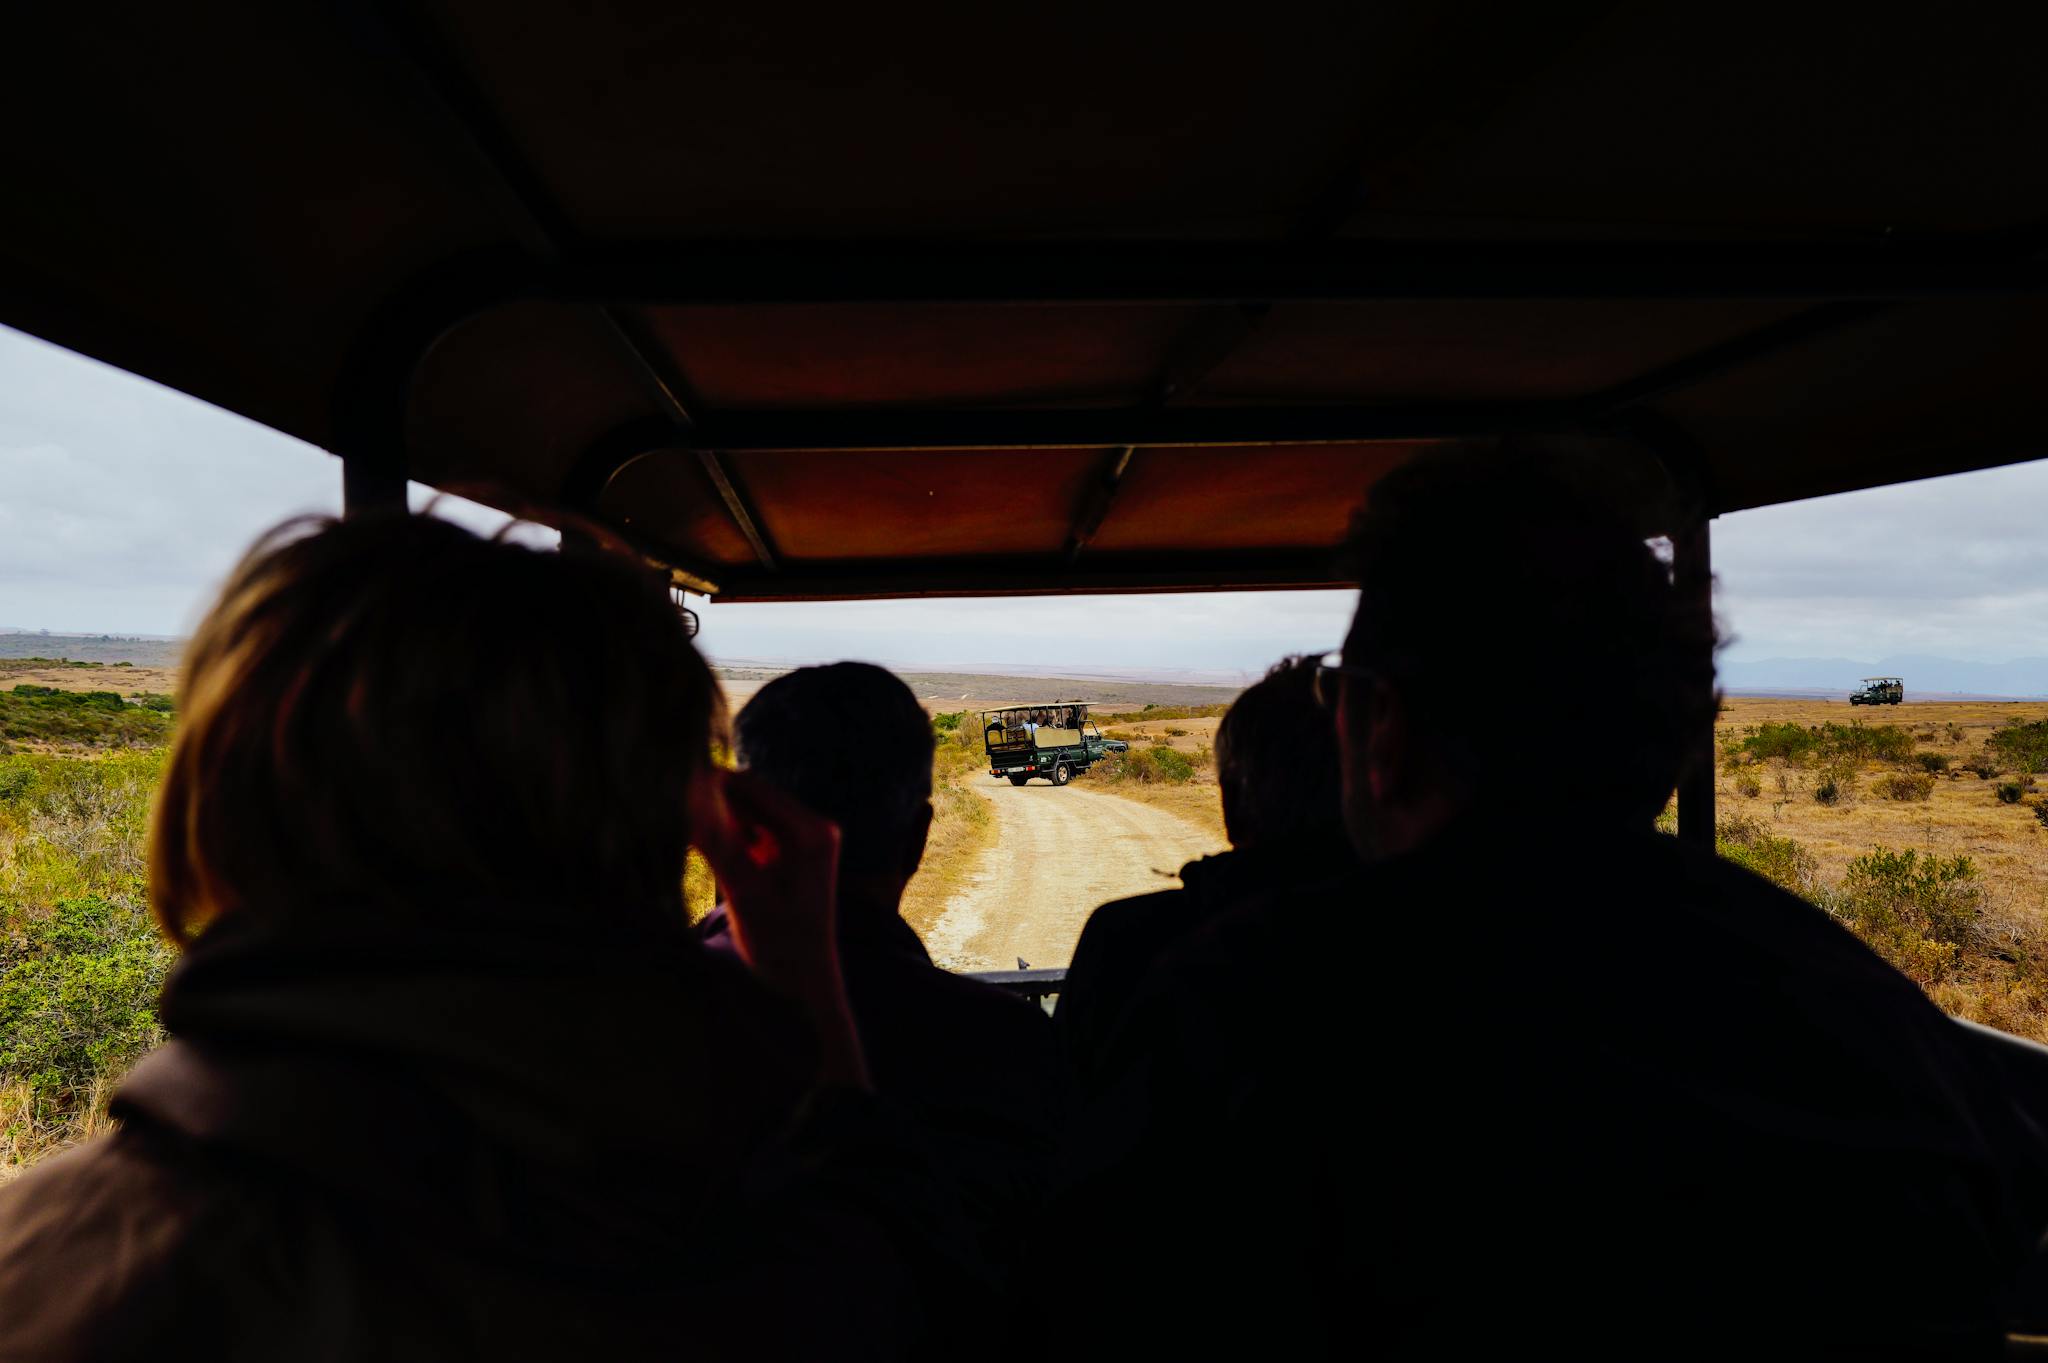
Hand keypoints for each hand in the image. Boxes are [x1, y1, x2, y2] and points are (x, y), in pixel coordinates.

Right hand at [693, 769, 868, 1089]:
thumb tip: (686, 797)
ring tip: (675, 828)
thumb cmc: (781, 947)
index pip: (749, 787)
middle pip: (748, 794)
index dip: (705, 783)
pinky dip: (722, 834)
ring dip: (712, 817)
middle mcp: (813, 827)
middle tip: (662, 809)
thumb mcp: (744, 894)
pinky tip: (696, 847)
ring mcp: (802, 838)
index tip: (663, 789)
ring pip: (744, 810)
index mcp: (811, 832)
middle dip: (708, 799)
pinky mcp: (788, 852)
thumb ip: (717, 843)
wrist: (805, 986)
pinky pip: (748, 829)